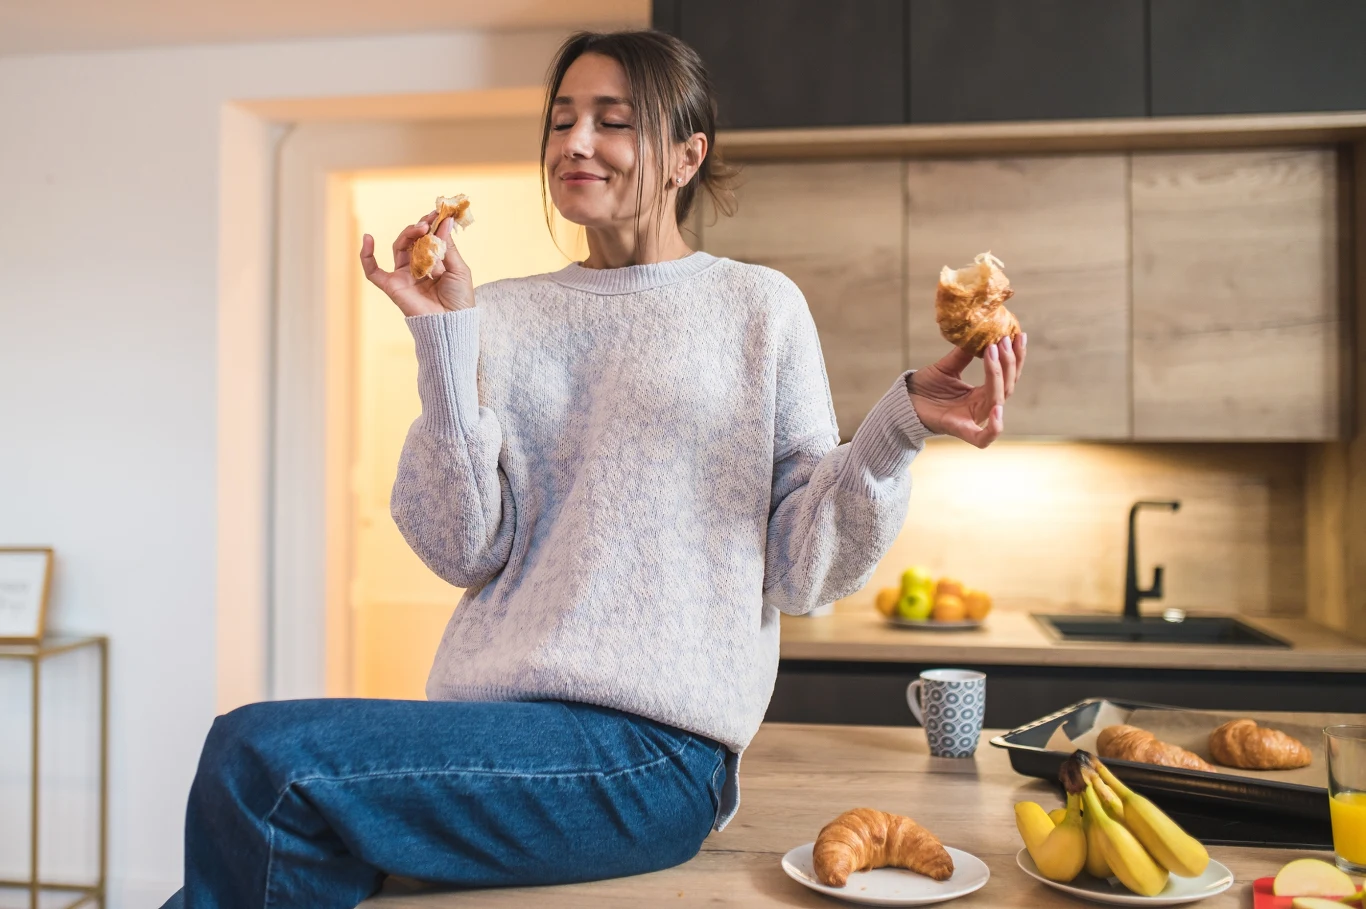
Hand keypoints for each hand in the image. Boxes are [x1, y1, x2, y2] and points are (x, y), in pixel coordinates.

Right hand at [358, 210, 474, 315]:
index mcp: (434, 263)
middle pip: (412, 240)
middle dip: (420, 227)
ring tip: (422, 228)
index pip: (428, 238)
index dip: (431, 225)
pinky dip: (366, 255)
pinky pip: (372, 271)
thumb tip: (446, 221)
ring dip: (408, 234)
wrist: (452, 323)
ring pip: (399, 247)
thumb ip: (448, 246)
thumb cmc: (460, 299)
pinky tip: (367, 238)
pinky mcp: (392, 286)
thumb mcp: (458, 268)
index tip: (438, 213)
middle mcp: (417, 268)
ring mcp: (404, 276)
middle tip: (429, 221)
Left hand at [908, 334, 1025, 447]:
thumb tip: (981, 332)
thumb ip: (964, 354)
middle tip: (1006, 339)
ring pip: (996, 400)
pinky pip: (983, 438)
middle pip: (1007, 387)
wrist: (903, 403)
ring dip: (999, 375)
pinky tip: (997, 408)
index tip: (1018, 335)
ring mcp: (972, 419)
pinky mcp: (960, 430)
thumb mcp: (947, 367)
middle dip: (1009, 362)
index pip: (1007, 376)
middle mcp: (982, 407)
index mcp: (981, 393)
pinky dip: (994, 427)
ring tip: (995, 350)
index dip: (1015, 357)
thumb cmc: (926, 388)